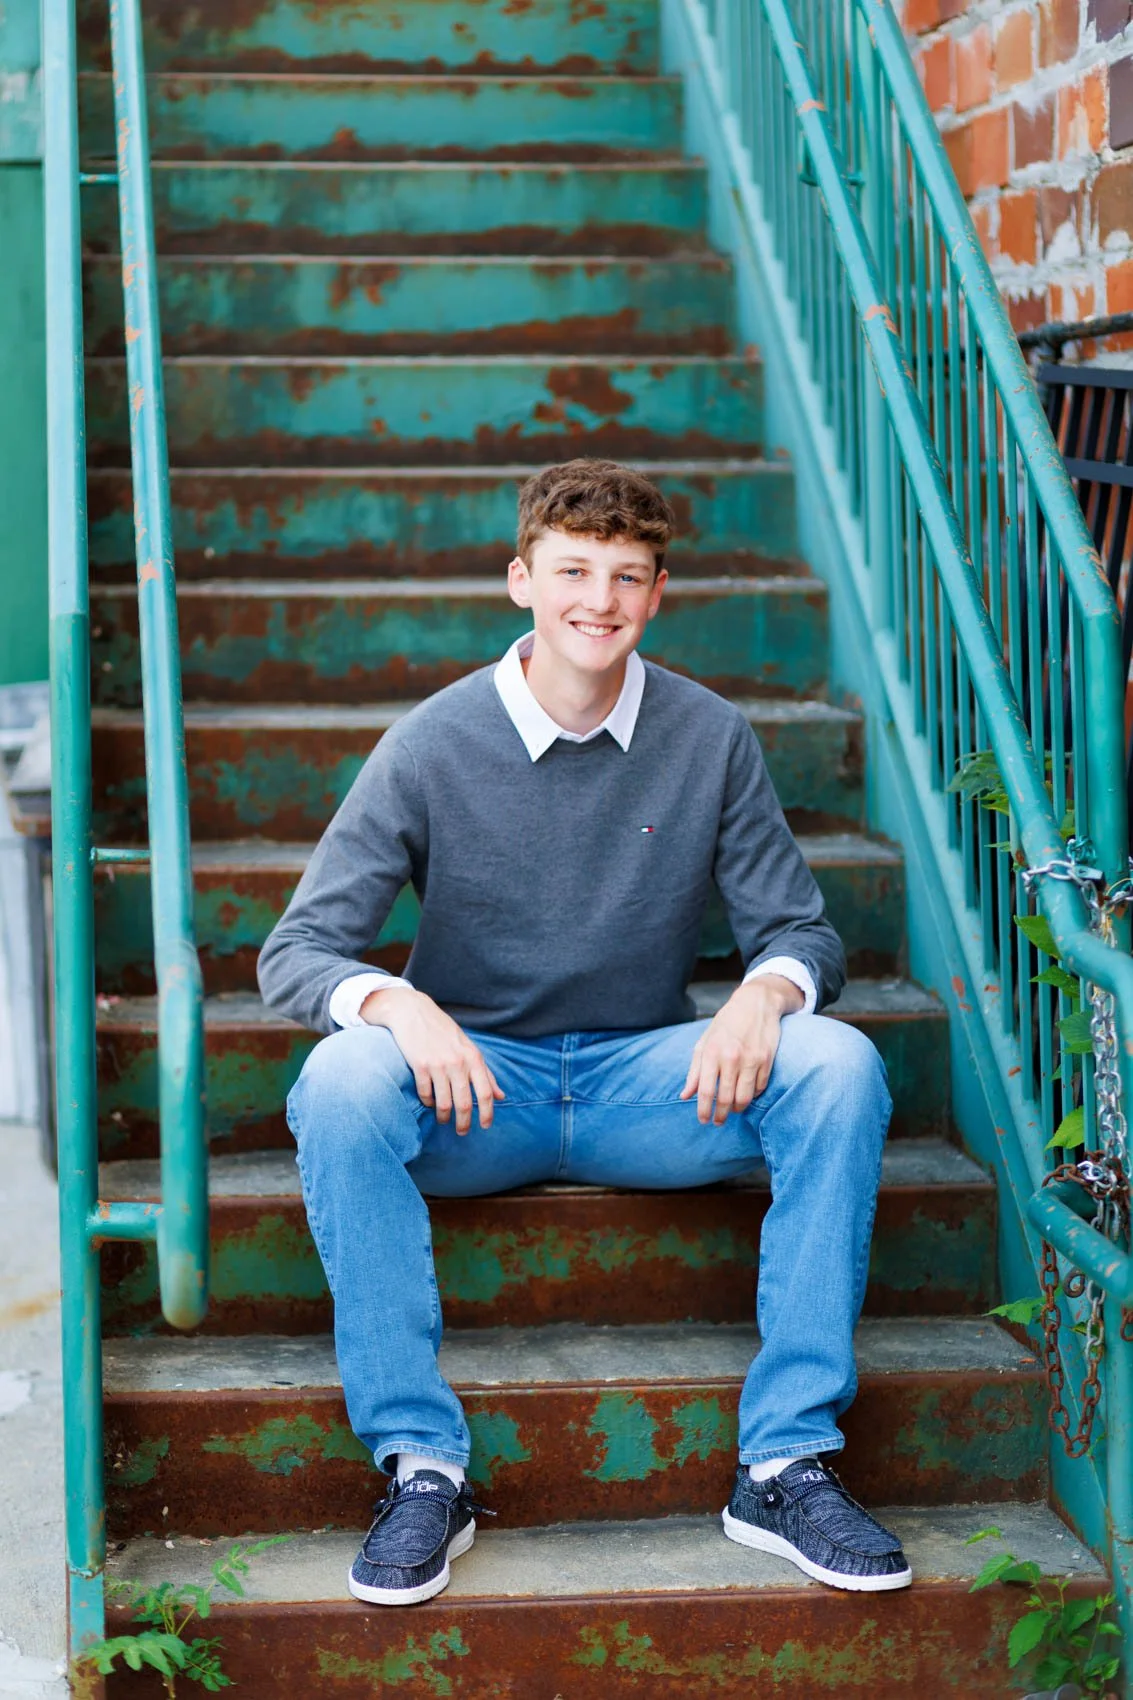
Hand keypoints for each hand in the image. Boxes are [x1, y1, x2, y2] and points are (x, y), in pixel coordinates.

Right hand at [359, 986, 504, 1134]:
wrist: (414, 1012)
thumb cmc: (444, 1031)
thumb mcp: (469, 1048)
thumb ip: (485, 1073)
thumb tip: (501, 1096)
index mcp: (473, 1057)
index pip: (485, 1092)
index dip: (487, 1113)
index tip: (485, 1126)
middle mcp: (458, 1062)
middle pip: (464, 1103)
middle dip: (464, 1122)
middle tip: (462, 1132)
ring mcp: (438, 1064)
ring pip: (443, 1103)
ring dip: (443, 1116)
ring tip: (443, 1120)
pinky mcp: (419, 1065)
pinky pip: (425, 1094)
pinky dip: (427, 1102)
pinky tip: (429, 1102)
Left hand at [680, 975, 803, 1124]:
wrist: (755, 1003)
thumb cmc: (726, 1024)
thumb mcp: (704, 1042)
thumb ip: (695, 1071)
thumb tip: (685, 1096)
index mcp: (712, 1052)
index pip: (706, 1090)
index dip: (704, 1110)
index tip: (703, 1120)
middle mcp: (731, 1057)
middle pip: (726, 1098)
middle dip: (721, 1115)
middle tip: (718, 1121)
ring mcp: (752, 1059)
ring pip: (745, 1098)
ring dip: (738, 1109)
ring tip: (733, 1110)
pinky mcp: (767, 1060)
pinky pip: (760, 1088)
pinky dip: (753, 1095)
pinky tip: (746, 1094)